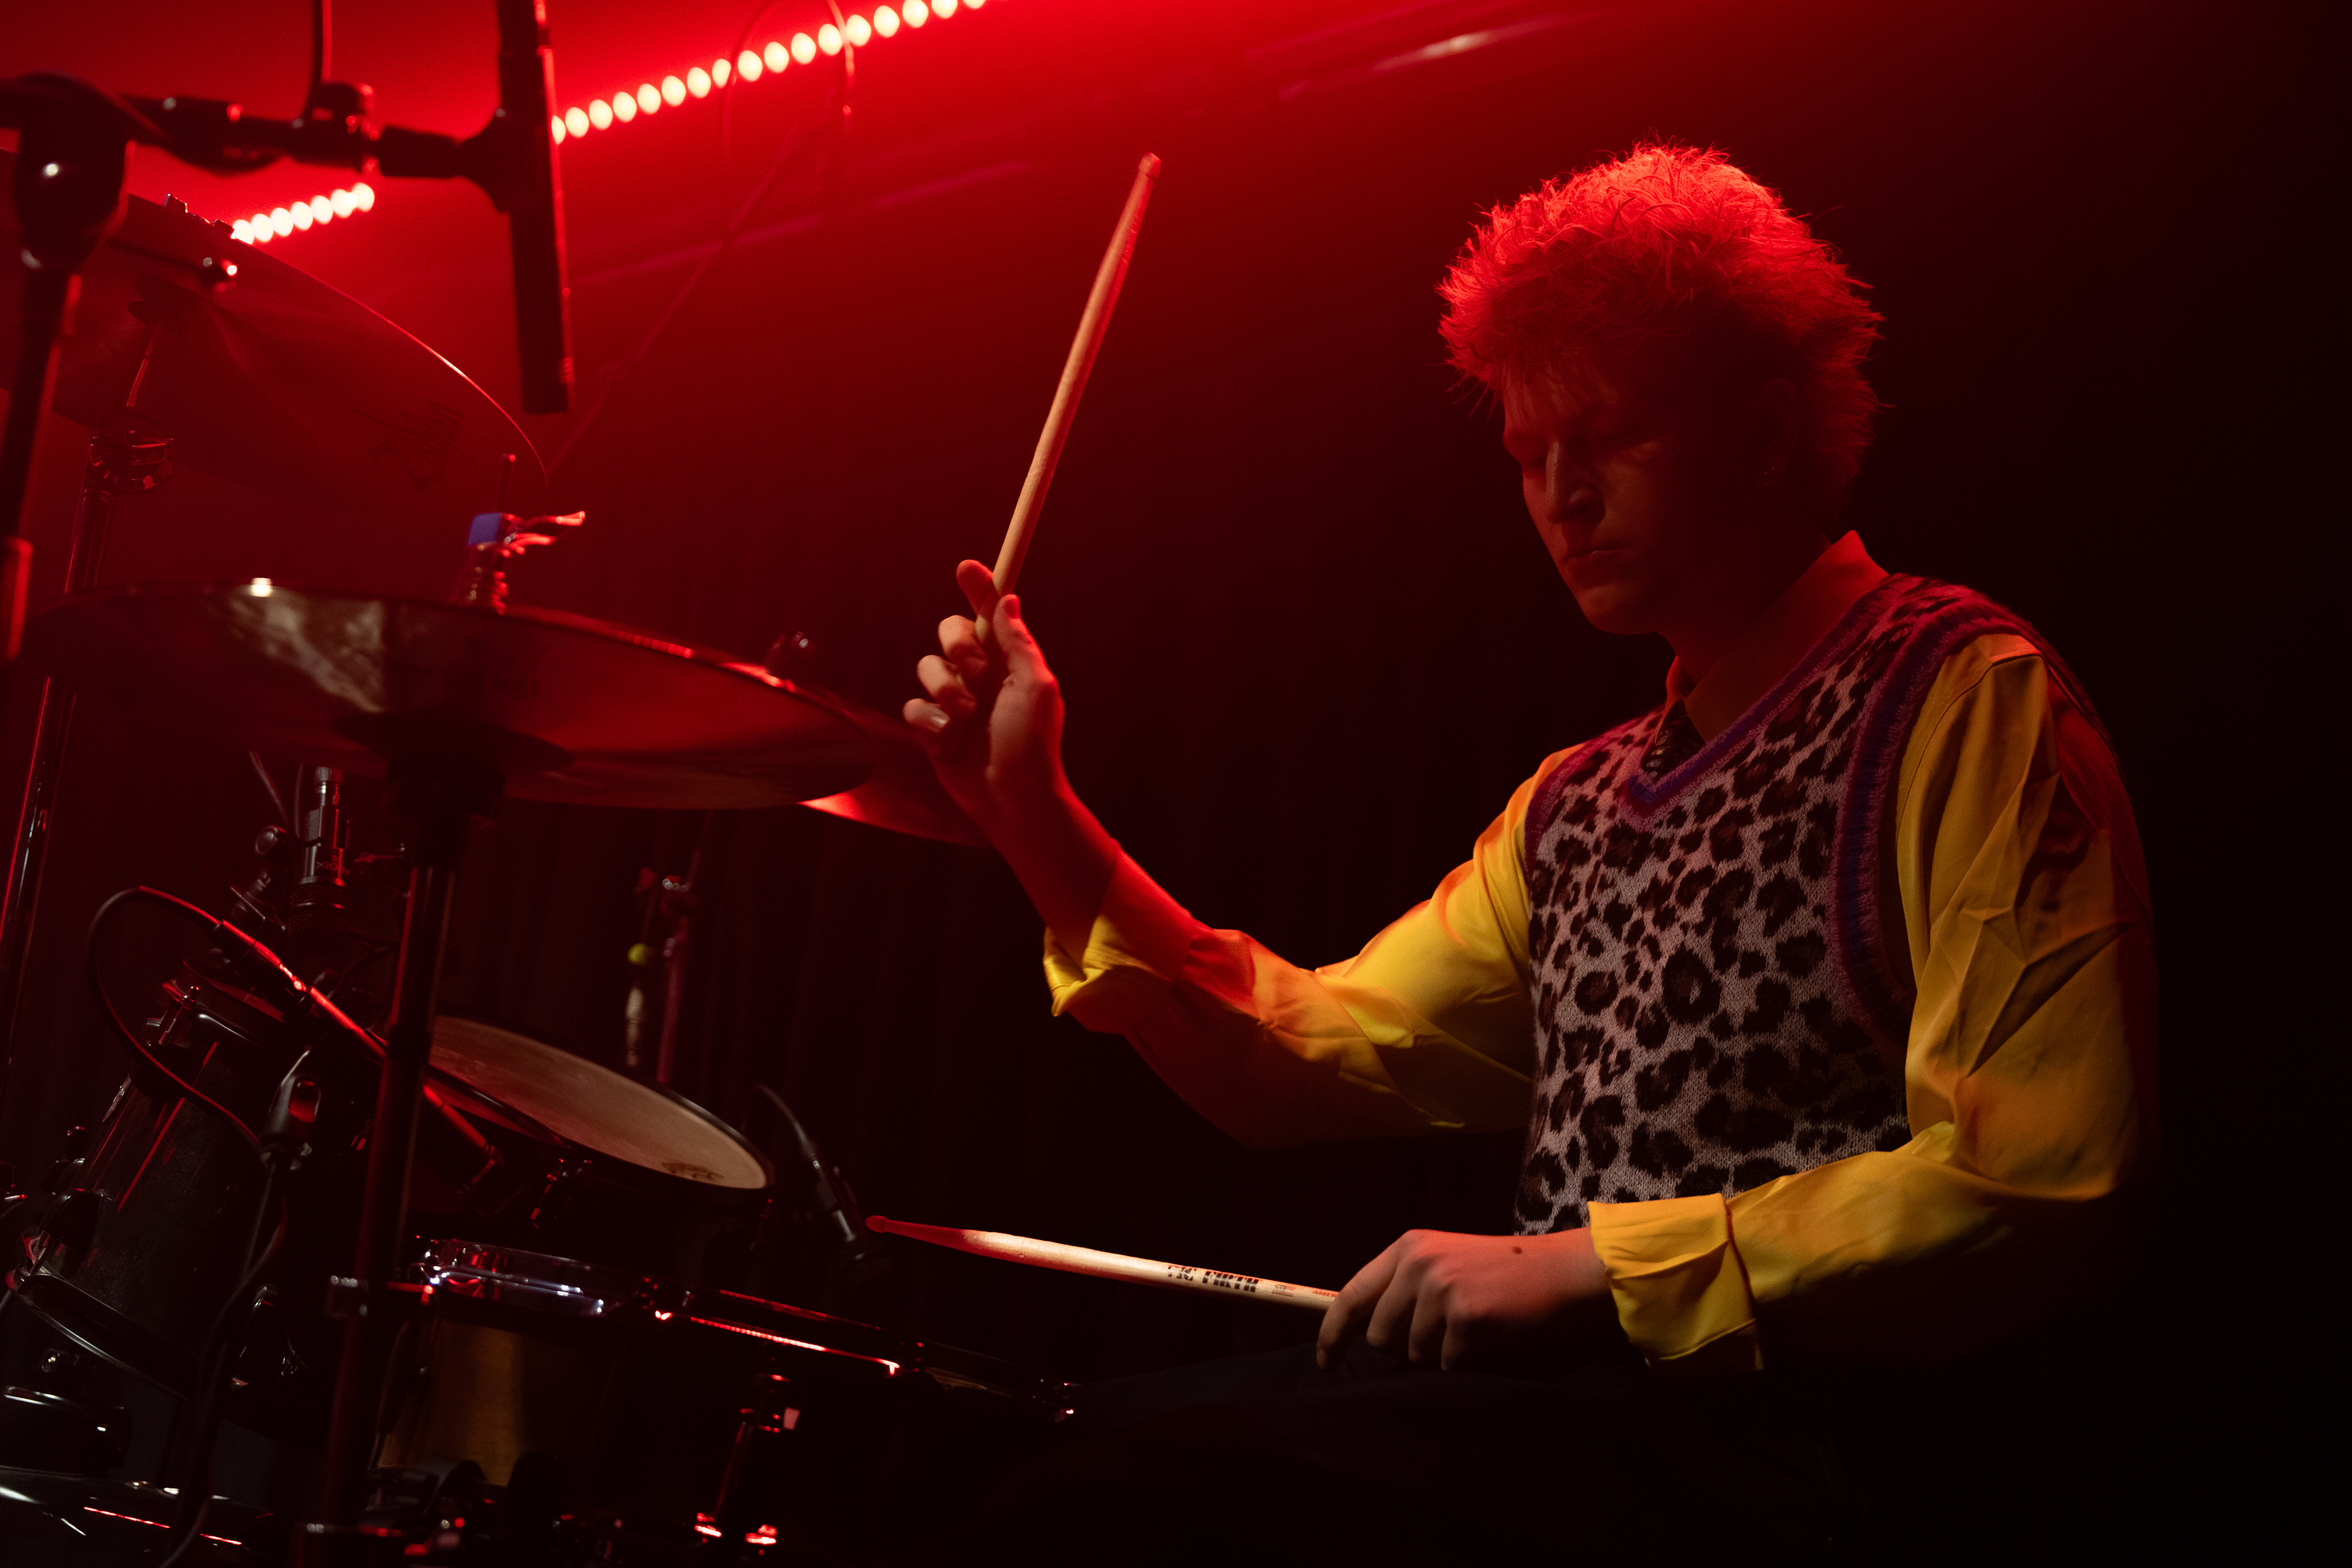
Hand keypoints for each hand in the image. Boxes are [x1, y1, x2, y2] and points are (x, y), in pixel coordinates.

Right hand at [903, 559, 1067, 830]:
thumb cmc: (1033, 744)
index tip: (966, 567)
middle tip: (977, 670)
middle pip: (948, 632)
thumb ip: (1019, 643)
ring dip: (946, 691)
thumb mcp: (1036, 686)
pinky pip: (913, 705)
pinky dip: (931, 722)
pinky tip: (950, 742)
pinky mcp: (932, 728)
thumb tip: (1009, 600)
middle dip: (958, 645)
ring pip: (926, 667)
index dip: (977, 588)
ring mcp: (953, 701)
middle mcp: (978, 675)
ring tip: (966, 718)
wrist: (1012, 796)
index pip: (988, 614)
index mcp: (1007, 661)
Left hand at [1315, 1227, 1620, 1372]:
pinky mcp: (1465, 1317)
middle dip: (1406, 1347)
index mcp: (1409, 1248)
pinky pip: (1448, 1365)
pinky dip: (1469, 1363)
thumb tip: (1367, 1335)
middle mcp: (1418, 1263)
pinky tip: (1493, 1337)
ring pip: (1414, 1355)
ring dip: (1442, 1355)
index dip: (1332, 1334)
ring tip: (1478, 1329)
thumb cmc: (1510, 1277)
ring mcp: (1440, 1288)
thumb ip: (1407, 1291)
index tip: (1325, 1361)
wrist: (1568, 1275)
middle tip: (1449, 1333)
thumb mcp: (1448, 1266)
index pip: (1351, 1295)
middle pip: (1379, 1336)